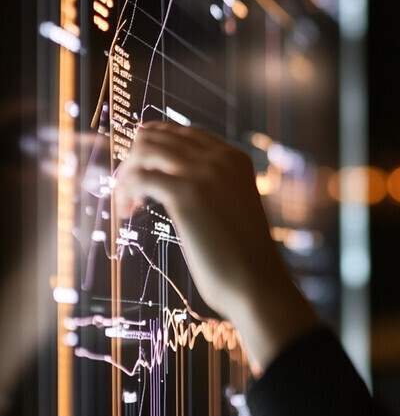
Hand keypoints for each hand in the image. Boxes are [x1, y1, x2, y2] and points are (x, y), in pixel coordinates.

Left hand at [113, 122, 319, 371]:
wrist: (258, 283)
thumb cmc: (244, 258)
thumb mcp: (234, 207)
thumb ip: (215, 187)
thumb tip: (175, 184)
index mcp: (235, 159)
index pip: (183, 133)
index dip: (154, 148)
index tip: (141, 172)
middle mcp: (221, 158)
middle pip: (157, 136)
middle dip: (135, 161)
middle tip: (130, 192)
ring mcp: (204, 172)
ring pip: (144, 150)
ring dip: (126, 175)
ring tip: (128, 204)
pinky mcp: (185, 193)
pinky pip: (139, 176)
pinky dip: (125, 192)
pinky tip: (127, 212)